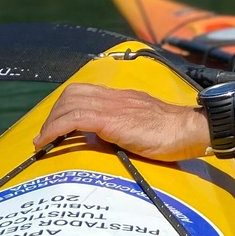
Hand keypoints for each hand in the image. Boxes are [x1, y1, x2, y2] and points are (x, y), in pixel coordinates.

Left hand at [34, 83, 211, 160]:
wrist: (189, 129)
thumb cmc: (174, 134)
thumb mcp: (146, 124)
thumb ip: (127, 126)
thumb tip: (109, 139)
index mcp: (124, 98)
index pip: (86, 92)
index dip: (66, 107)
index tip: (57, 128)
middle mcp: (117, 97)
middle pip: (73, 92)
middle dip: (54, 113)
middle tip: (48, 136)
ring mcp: (114, 106)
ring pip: (70, 101)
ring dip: (51, 122)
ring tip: (45, 142)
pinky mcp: (112, 120)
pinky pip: (75, 117)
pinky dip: (55, 129)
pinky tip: (48, 143)